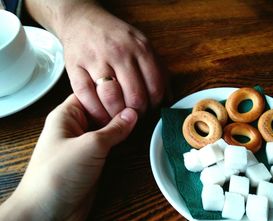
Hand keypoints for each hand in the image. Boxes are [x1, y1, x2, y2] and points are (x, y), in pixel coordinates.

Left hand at [0, 94, 137, 220]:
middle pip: (102, 111)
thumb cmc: (59, 173)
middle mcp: (75, 127)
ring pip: (108, 129)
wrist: (49, 213)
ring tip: (144, 118)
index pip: (91, 94)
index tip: (134, 91)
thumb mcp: (90, 145)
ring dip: (123, 127)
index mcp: (66, 115)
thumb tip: (133, 113)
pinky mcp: (94, 161)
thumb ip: (114, 129)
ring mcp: (85, 145)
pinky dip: (122, 142)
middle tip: (144, 105)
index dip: (111, 91)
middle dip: (121, 109)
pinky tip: (136, 136)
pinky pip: (110, 146)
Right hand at [58, 4, 165, 123]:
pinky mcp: (75, 68)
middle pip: (135, 97)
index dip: (155, 106)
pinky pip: (86, 97)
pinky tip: (101, 116)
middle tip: (134, 117)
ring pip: (112, 99)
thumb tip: (169, 100)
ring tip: (119, 118)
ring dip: (117, 116)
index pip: (155, 87)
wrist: (82, 21)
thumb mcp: (143, 46)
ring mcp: (96, 60)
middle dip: (137, 114)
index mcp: (140, 48)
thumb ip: (158, 71)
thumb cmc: (116, 38)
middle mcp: (119, 53)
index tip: (150, 111)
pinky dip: (96, 112)